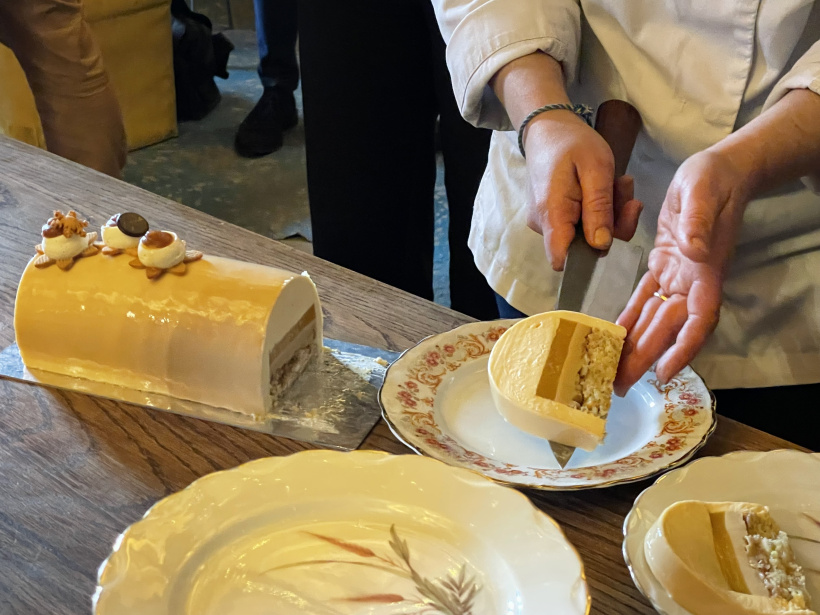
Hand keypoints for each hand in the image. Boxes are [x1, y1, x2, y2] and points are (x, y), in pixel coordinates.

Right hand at [524, 112, 642, 269]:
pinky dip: (598, 209)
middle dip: (611, 223)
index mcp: (551, 214)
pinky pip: (580, 223)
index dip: (588, 257)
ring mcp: (546, 221)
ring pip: (585, 234)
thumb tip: (601, 246)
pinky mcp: (552, 216)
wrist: (548, 128)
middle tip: (623, 189)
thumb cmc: (572, 142)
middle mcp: (543, 224)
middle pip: (582, 246)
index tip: (612, 230)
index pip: (562, 260)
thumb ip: (599, 209)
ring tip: (616, 182)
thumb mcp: (596, 169)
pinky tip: (604, 186)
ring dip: (608, 212)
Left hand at [614, 149, 750, 394]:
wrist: (717, 169)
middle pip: (669, 329)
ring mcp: (678, 275)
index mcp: (705, 270)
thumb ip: (699, 222)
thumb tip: (694, 251)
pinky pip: (645, 298)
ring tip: (612, 372)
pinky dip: (630, 318)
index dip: (683, 348)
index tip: (665, 373)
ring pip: (654, 319)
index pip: (698, 318)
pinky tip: (613, 334)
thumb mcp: (703, 192)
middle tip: (619, 386)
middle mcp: (692, 281)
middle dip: (646, 359)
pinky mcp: (663, 265)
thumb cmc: (713, 179)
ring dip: (635, 346)